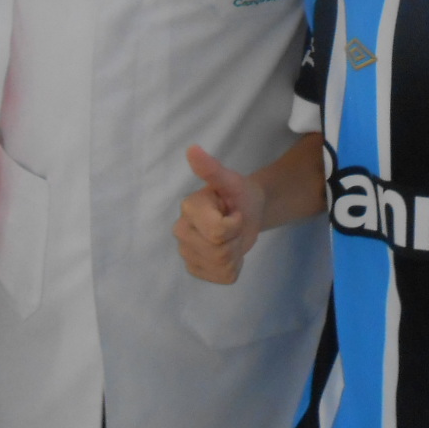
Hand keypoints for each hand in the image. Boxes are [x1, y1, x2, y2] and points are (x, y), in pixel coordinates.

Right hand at [174, 145, 264, 283]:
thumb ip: (211, 169)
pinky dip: (233, 267)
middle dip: (235, 239)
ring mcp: (186, 253)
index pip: (217, 232)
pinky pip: (222, 278)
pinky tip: (230, 252)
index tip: (234, 212)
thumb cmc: (238, 194)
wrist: (247, 211)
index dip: (235, 224)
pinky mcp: (196, 269)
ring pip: (221, 266)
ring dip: (236, 253)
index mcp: (188, 208)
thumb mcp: (231, 180)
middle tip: (234, 225)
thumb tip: (192, 149)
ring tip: (232, 237)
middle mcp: (181, 231)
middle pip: (218, 251)